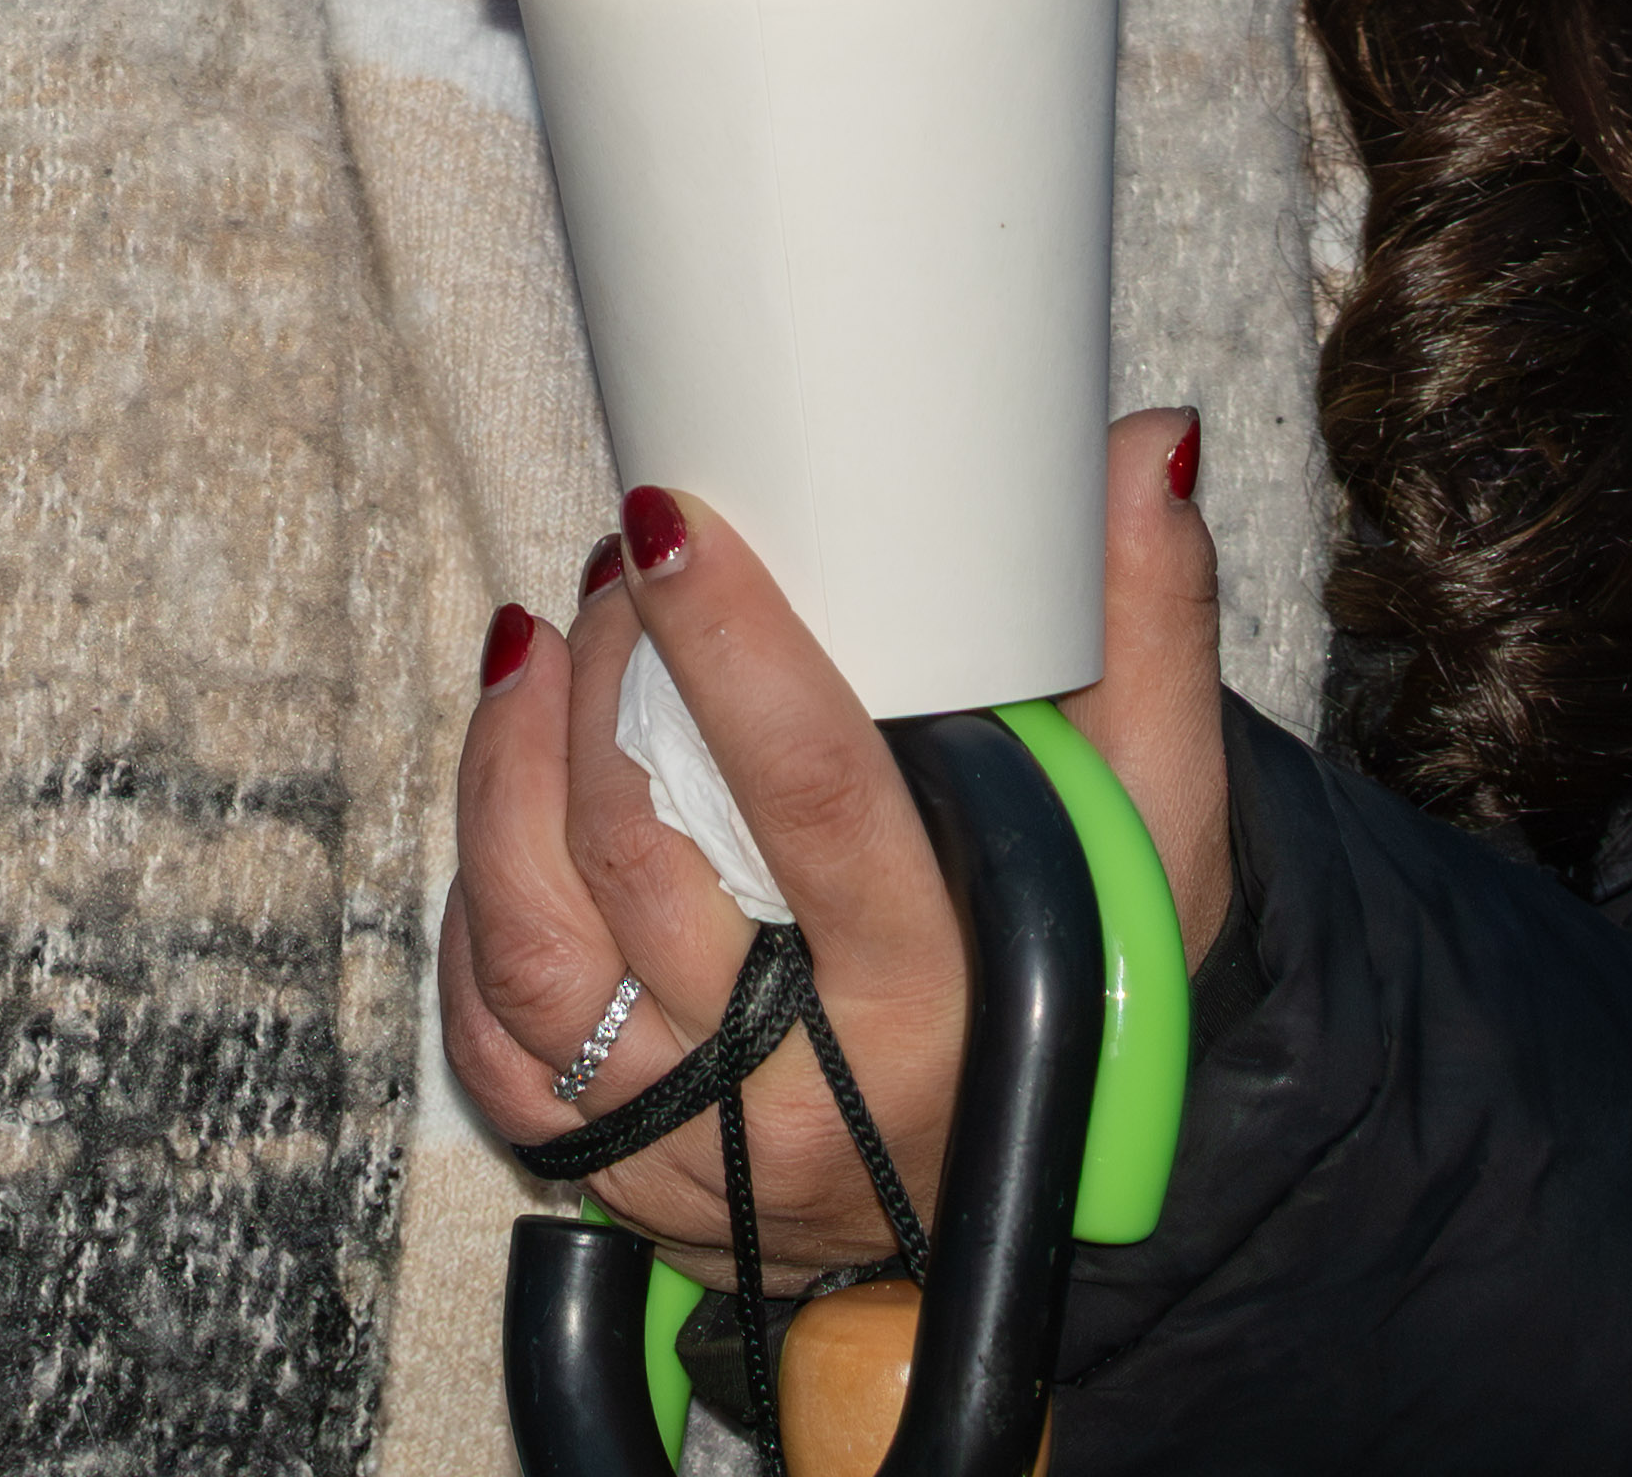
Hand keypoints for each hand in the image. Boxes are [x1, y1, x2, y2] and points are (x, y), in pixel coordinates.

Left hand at [438, 419, 1235, 1279]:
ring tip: (536, 649)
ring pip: (533, 947)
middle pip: (642, 859)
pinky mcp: (608, 1173)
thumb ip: (1149, 633)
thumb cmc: (1088, 986)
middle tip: (621, 566)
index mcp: (937, 1007)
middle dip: (605, 681)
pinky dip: (477, 902)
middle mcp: (798, 1099)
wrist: (1019, 1189)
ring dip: (506, 772)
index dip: (728, 648)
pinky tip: (506, 794)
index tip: (671, 521)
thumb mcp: (1155, 830)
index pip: (809, 798)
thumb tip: (1145, 442)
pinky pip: (490, 1038)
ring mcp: (684, 1150)